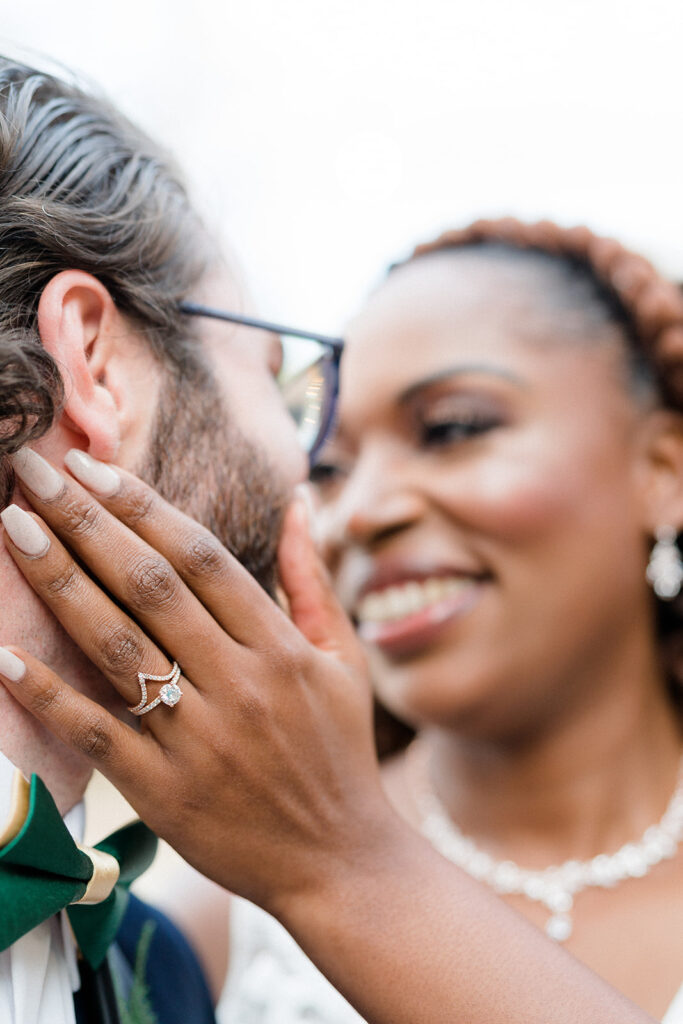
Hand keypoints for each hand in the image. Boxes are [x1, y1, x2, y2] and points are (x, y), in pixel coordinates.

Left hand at [0, 450, 390, 917]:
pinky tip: (3, 653)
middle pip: (149, 587)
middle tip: (34, 472)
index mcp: (279, 648)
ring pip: (116, 646)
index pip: (200, 557)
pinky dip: (46, 694)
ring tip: (15, 529)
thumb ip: (310, 579)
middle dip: (86, 522)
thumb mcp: (342, 660)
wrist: (340, 862)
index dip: (141, 506)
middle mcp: (237, 684)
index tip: (91, 467)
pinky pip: (95, 734)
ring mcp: (197, 739)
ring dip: (59, 583)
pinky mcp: (163, 792)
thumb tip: (297, 502)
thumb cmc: (341, 754)